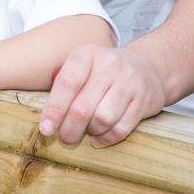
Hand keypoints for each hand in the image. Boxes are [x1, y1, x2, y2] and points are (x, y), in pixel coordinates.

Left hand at [38, 44, 165, 146]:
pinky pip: (121, 128)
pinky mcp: (144, 100)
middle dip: (70, 129)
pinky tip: (99, 138)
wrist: (147, 66)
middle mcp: (109, 65)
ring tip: (87, 132)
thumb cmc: (103, 72)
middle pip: (83, 107)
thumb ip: (63, 86)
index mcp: (87, 54)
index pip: (67, 84)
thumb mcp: (82, 66)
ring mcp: (129, 82)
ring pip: (103, 119)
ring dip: (91, 132)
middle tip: (65, 139)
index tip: (46, 129)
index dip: (54, 110)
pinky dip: (106, 138)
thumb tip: (46, 120)